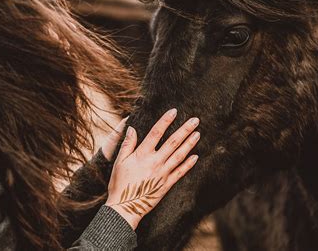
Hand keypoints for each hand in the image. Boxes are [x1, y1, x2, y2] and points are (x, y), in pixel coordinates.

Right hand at [105, 108, 199, 229]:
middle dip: (185, 130)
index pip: (156, 133)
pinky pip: (180, 172)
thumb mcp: (120, 161)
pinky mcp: (166, 184)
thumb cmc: (120, 183)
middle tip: (195, 120)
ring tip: (197, 134)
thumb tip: (132, 128)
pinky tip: (196, 156)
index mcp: (142, 154)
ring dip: (189, 143)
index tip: (174, 111)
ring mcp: (162, 173)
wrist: (125, 207)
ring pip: (179, 155)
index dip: (165, 121)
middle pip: (172, 142)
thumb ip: (127, 144)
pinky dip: (188, 164)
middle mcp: (155, 162)